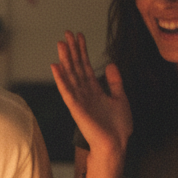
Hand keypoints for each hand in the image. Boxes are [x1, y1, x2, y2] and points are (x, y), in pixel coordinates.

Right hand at [51, 32, 132, 161]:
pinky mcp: (76, 108)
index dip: (82, 51)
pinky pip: (66, 91)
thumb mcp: (121, 98)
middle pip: (75, 67)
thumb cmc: (118, 127)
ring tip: (60, 44)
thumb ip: (115, 81)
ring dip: (65, 59)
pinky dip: (61, 79)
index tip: (79, 36)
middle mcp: (84, 93)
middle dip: (71, 50)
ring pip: (70, 75)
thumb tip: (110, 64)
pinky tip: (56, 66)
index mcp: (94, 90)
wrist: (116, 145)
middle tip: (67, 33)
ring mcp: (79, 100)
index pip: (85, 66)